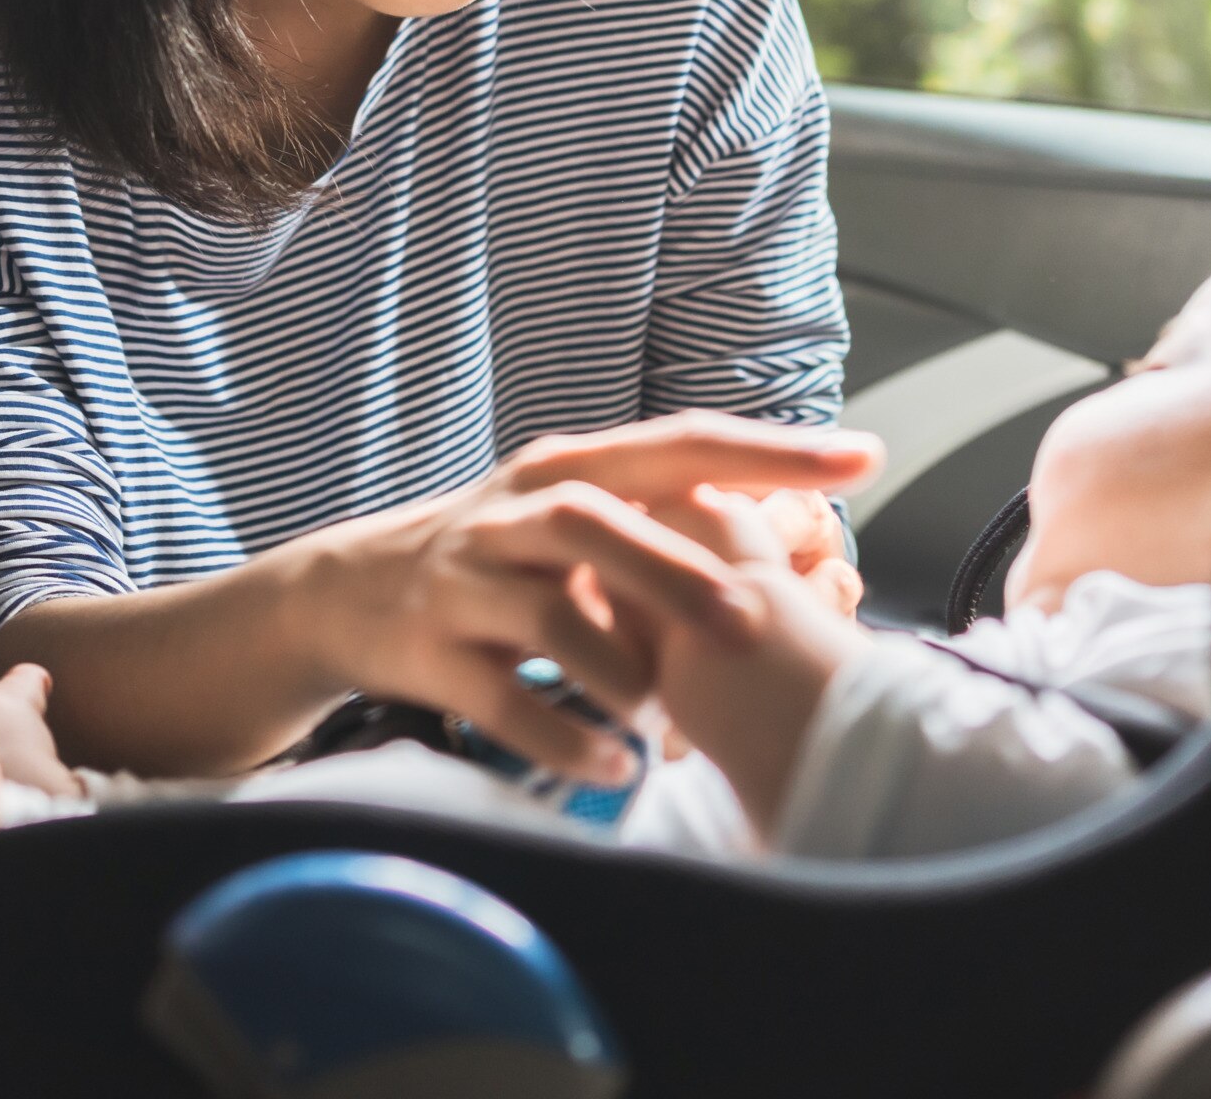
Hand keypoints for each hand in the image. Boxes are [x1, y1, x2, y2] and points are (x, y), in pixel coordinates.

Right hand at [286, 412, 878, 782]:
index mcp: (565, 468)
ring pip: (552, 620)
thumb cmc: (499, 559)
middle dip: (678, 573)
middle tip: (750, 626)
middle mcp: (514, 513)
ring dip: (622, 678)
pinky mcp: (430, 651)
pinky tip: (616, 767)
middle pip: (597, 522)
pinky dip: (565, 740)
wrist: (347, 593)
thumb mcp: (569, 517)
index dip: (770, 450)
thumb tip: (802, 534)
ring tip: (667, 728)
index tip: (864, 456)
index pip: (678, 443)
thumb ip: (664, 519)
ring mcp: (466, 582)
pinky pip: (505, 703)